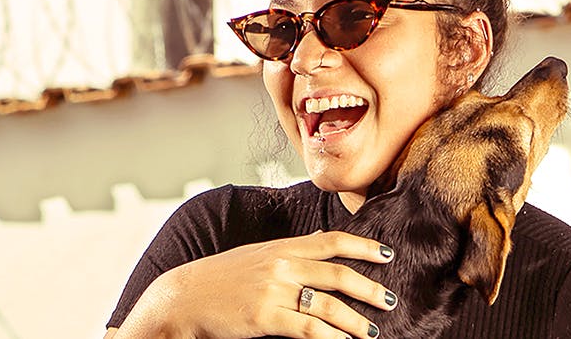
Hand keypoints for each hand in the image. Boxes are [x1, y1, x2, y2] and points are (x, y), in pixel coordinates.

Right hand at [114, 231, 397, 338]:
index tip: (387, 254)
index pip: (331, 241)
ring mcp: (273, 291)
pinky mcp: (264, 318)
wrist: (180, 298)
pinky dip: (331, 337)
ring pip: (329, 305)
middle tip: (390, 300)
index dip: (364, 246)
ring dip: (356, 320)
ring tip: (372, 331)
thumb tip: (319, 243)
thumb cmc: (217, 280)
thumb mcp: (255, 256)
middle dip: (370, 288)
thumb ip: (288, 252)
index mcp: (280, 247)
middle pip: (338, 274)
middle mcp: (280, 265)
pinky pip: (309, 329)